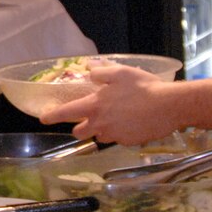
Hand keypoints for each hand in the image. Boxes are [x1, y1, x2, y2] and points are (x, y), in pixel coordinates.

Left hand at [38, 64, 180, 145]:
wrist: (168, 106)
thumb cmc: (143, 86)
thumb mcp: (121, 72)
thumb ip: (101, 72)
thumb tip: (89, 68)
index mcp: (95, 105)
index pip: (66, 113)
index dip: (52, 115)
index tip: (43, 118)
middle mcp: (100, 124)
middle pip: (79, 132)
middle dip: (79, 127)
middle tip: (87, 118)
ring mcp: (114, 135)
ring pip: (99, 136)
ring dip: (100, 129)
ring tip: (113, 118)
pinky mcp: (127, 142)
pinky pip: (117, 138)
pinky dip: (119, 132)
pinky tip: (130, 122)